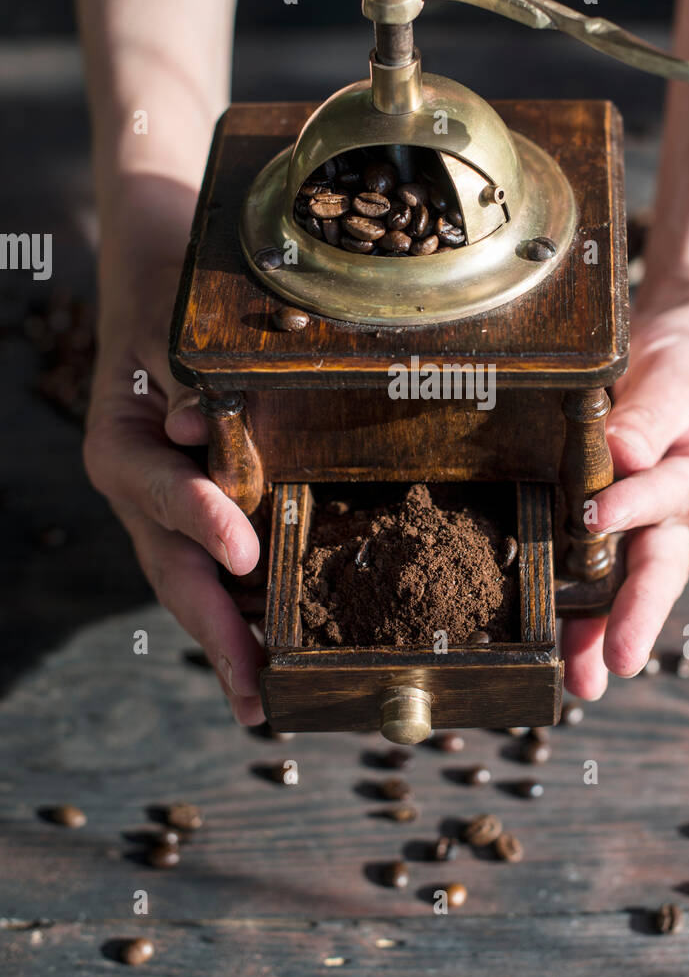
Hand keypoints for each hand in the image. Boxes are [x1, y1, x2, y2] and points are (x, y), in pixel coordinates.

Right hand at [83, 189, 263, 724]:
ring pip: (193, 583)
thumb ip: (184, 374)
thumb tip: (198, 426)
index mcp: (121, 444)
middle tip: (256, 691)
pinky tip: (281, 644)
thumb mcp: (169, 321)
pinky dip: (245, 605)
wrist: (154, 280)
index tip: (243, 550)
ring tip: (270, 695)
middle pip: (173, 569)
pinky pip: (217, 565)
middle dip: (216, 632)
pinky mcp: (198, 510)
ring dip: (230, 639)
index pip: (159, 491)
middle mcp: (139, 489)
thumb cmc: (164, 295)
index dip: (200, 520)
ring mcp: (166, 508)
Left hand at [562, 272, 688, 699]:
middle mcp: (682, 515)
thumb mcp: (683, 372)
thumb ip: (653, 410)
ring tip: (581, 681)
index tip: (594, 515)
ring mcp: (646, 528)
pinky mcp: (610, 529)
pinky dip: (570, 604)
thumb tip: (619, 451)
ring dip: (597, 631)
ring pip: (620, 584)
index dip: (635, 504)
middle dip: (635, 616)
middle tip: (619, 661)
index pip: (671, 492)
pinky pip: (589, 567)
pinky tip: (547, 640)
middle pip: (656, 569)